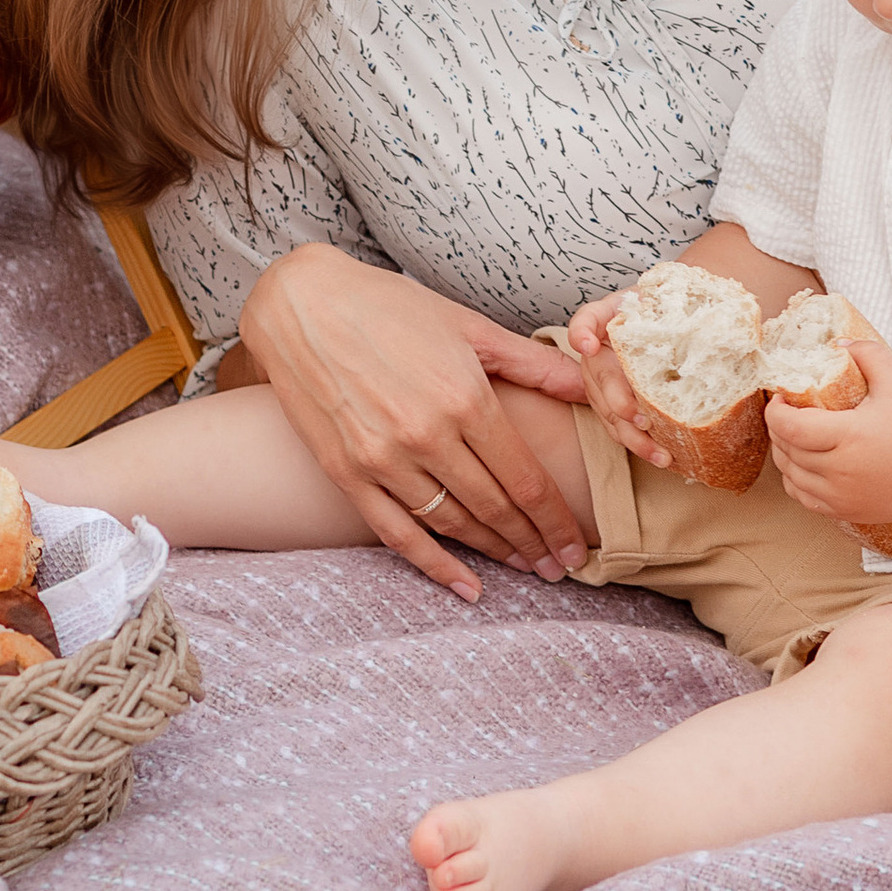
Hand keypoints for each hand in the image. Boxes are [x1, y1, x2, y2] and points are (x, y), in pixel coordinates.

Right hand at [236, 243, 589, 602]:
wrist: (302, 303)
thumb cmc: (389, 307)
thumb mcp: (469, 325)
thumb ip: (532, 364)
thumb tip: (589, 385)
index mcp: (464, 398)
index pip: (525, 480)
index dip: (555, 520)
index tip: (575, 546)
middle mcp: (426, 435)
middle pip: (494, 508)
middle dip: (532, 543)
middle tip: (558, 567)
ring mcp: (382, 458)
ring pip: (451, 524)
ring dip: (492, 552)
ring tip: (522, 565)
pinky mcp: (345, 472)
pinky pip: (397, 533)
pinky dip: (434, 565)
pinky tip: (465, 586)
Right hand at [566, 290, 672, 469]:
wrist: (668, 324)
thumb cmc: (662, 309)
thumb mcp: (661, 295)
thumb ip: (659, 300)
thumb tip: (679, 316)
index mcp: (604, 323)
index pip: (585, 321)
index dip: (582, 333)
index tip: (589, 344)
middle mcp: (596, 357)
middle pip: (600, 381)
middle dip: (619, 403)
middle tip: (641, 418)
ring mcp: (601, 386)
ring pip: (610, 415)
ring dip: (634, 438)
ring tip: (661, 453)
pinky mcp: (613, 409)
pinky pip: (621, 430)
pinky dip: (641, 447)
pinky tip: (665, 457)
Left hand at [763, 336, 891, 537]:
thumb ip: (869, 355)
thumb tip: (838, 344)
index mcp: (851, 436)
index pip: (791, 427)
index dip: (775, 412)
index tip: (780, 398)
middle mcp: (842, 471)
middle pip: (787, 450)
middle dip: (778, 428)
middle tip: (784, 412)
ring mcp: (842, 496)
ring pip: (791, 476)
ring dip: (784, 454)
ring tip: (792, 436)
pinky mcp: (847, 512)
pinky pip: (804, 498)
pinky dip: (795, 480)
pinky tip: (802, 464)